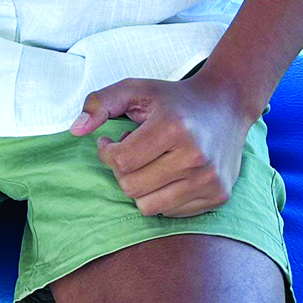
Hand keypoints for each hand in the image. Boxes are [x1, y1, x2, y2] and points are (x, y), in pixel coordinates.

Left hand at [69, 71, 252, 217]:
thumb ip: (100, 103)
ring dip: (141, 187)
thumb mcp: (135, 89)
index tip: (111, 140)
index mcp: (173, 127)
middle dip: (123, 170)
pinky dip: (163, 196)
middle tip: (133, 150)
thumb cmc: (174, 99)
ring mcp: (210, 179)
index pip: (120, 161)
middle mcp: (195, 156)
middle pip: (132, 187)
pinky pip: (172, 213)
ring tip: (150, 162)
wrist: (226, 105)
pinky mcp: (219, 196)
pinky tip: (169, 173)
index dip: (107, 152)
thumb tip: (75, 130)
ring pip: (149, 206)